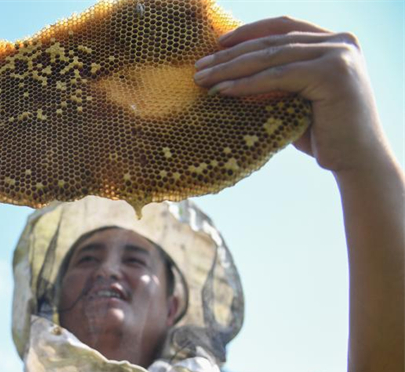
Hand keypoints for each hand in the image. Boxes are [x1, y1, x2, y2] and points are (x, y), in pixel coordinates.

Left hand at [193, 17, 387, 173]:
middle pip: (273, 42)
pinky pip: (278, 76)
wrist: (356, 160)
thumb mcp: (295, 98)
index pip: (284, 27)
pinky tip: (223, 90)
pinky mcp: (332, 74)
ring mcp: (339, 55)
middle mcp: (340, 42)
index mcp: (334, 41)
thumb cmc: (322, 134)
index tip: (218, 43)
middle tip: (199, 66)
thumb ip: (274, 80)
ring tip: (203, 78)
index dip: (249, 32)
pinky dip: (248, 83)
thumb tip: (228, 76)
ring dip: (232, 68)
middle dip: (232, 54)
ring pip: (272, 57)